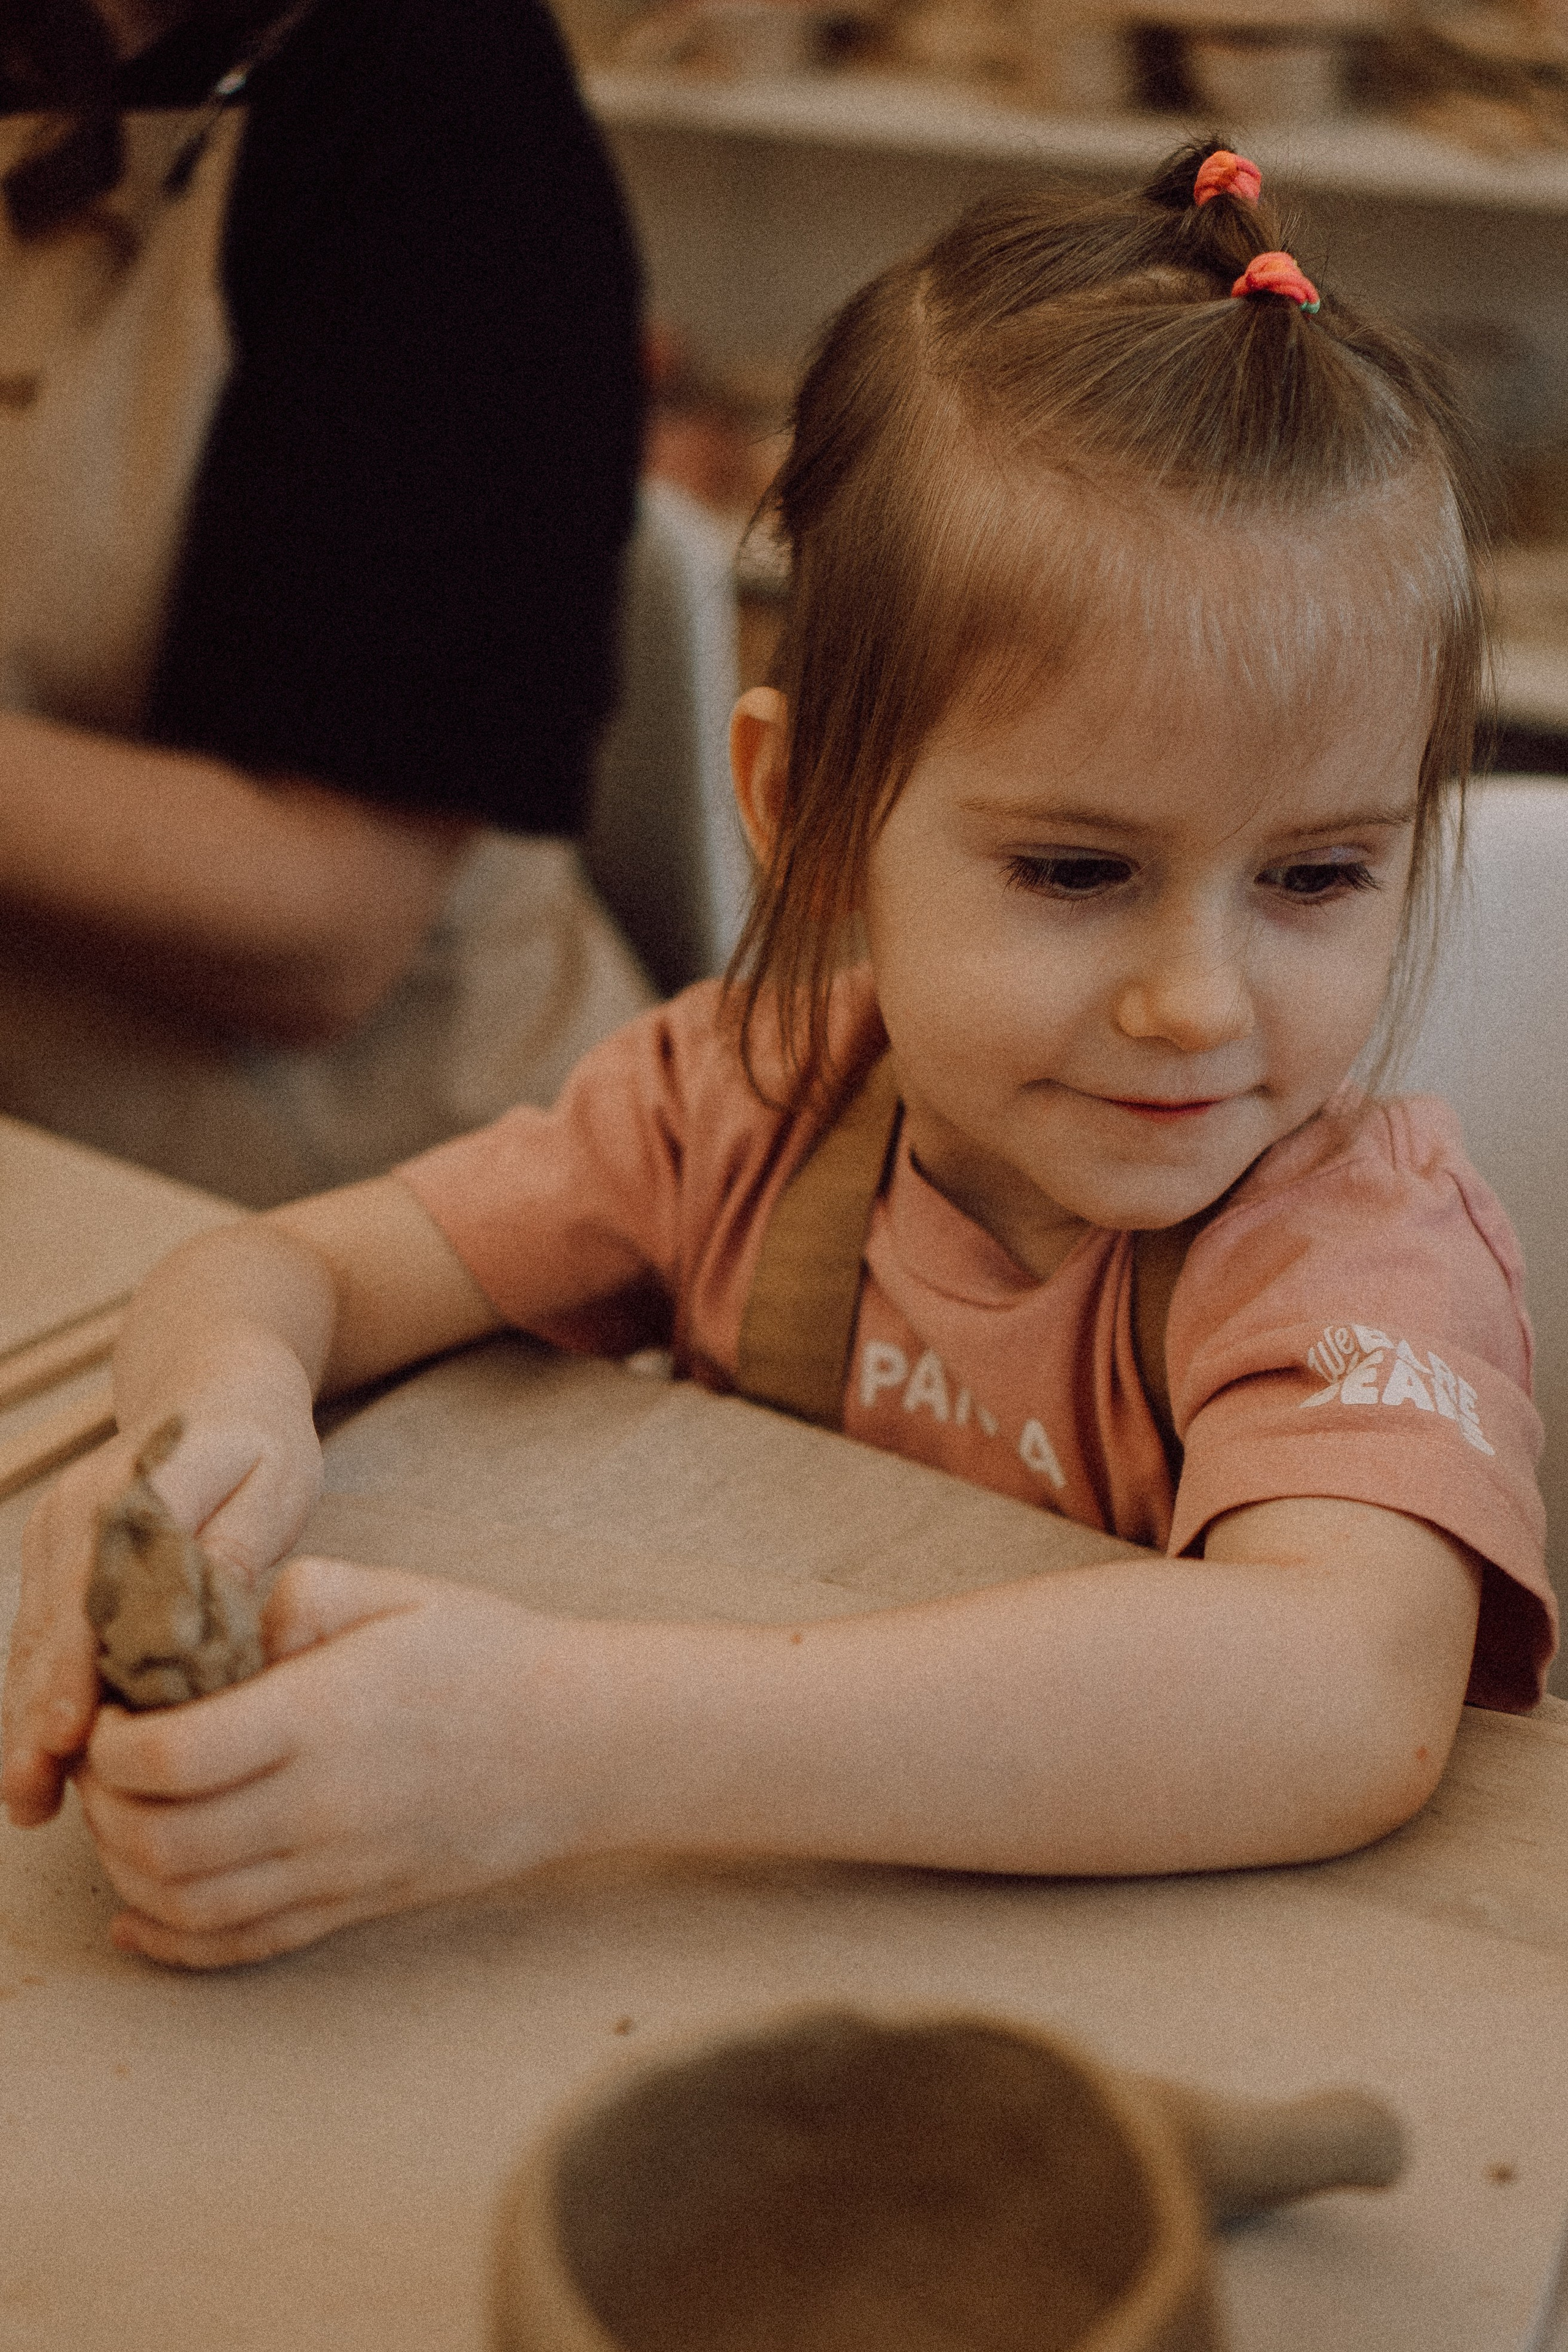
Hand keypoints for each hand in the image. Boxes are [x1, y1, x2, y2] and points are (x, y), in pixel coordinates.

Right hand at [2, 1398, 321, 1827]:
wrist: (213, 1376)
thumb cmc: (258, 1435)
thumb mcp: (274, 1476)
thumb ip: (234, 1545)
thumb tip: (195, 1628)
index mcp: (134, 1489)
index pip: (101, 1592)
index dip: (82, 1666)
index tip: (72, 1731)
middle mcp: (77, 1512)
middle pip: (55, 1626)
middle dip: (40, 1713)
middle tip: (36, 1792)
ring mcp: (56, 1532)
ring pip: (39, 1638)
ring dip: (28, 1717)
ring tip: (30, 1797)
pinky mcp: (54, 1553)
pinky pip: (43, 1632)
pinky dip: (39, 1690)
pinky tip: (41, 1754)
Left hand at [75, 1557, 573, 1967]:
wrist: (583, 1745)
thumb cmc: (492, 1657)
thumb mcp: (399, 1591)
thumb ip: (300, 1595)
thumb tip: (226, 1628)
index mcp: (325, 1714)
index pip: (174, 1756)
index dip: (114, 1744)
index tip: (111, 1715)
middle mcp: (323, 1804)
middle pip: (163, 1843)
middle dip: (104, 1810)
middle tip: (102, 1769)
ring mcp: (340, 1868)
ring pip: (188, 1906)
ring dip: (126, 1874)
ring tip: (122, 1823)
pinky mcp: (356, 1907)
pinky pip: (242, 1947)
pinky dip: (172, 1944)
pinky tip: (137, 1921)